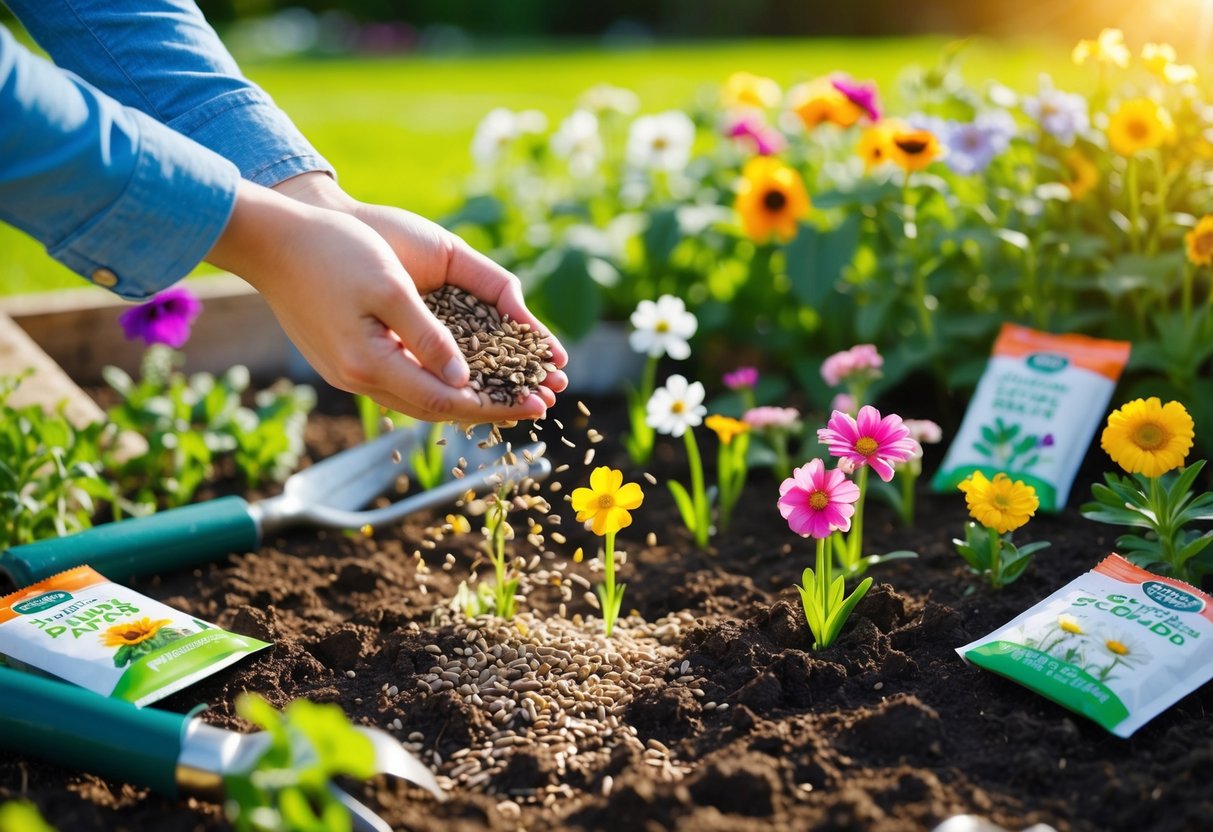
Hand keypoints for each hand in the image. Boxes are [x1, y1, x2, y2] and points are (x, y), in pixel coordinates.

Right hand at [205, 181, 558, 423]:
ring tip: (510, 395)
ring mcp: (349, 373)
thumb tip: (464, 380)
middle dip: (492, 406)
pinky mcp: (346, 360)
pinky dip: (439, 384)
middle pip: (438, 407)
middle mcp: (360, 378)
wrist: (271, 239)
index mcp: (371, 364)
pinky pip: (404, 382)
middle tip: (539, 404)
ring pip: (421, 399)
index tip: (537, 405)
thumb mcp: (389, 286)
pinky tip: (460, 378)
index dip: (496, 404)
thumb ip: (427, 337)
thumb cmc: (332, 250)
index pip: (447, 400)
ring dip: (468, 398)